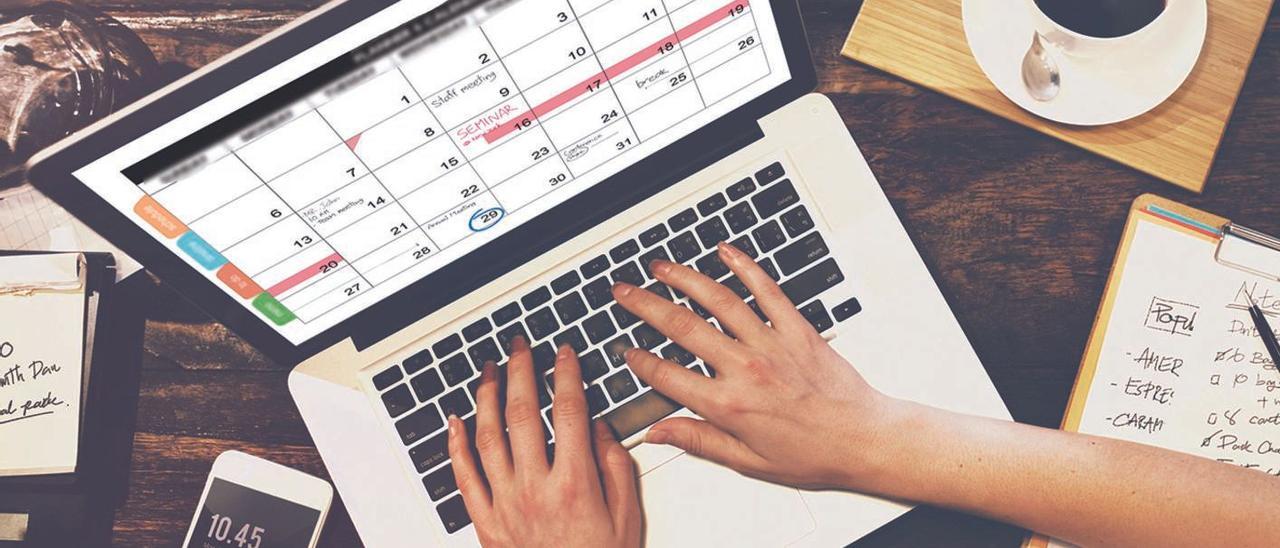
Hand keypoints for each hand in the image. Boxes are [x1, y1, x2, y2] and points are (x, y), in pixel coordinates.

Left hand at [447, 338, 643, 547]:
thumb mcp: (627, 515)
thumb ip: (615, 465)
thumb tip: (598, 426)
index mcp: (575, 483)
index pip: (569, 412)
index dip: (565, 375)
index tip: (564, 354)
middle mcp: (536, 489)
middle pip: (523, 415)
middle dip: (521, 372)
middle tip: (520, 348)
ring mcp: (506, 504)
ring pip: (488, 437)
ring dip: (487, 397)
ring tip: (489, 371)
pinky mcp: (486, 522)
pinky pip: (463, 476)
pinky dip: (455, 444)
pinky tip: (455, 420)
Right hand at [613, 243, 911, 492]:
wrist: (864, 439)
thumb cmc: (812, 454)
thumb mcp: (748, 461)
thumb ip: (699, 441)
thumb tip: (657, 434)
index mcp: (728, 404)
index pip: (667, 375)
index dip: (638, 361)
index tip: (624, 349)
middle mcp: (745, 368)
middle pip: (681, 327)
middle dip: (644, 306)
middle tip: (622, 292)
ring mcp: (770, 343)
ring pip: (718, 300)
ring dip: (684, 278)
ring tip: (660, 267)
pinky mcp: (796, 328)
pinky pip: (766, 289)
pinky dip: (744, 266)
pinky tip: (725, 251)